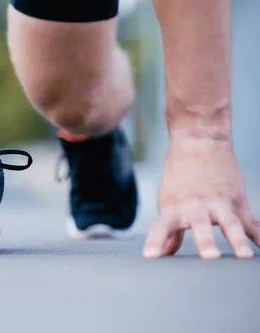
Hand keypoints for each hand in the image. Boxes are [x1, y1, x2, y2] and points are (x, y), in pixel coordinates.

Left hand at [144, 137, 259, 258]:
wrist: (199, 142)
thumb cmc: (180, 176)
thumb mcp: (169, 200)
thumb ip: (170, 230)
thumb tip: (163, 254)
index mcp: (173, 208)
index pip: (161, 227)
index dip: (155, 241)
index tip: (151, 256)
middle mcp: (195, 206)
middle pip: (199, 225)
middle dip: (205, 241)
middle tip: (210, 257)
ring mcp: (219, 203)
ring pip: (230, 223)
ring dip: (237, 240)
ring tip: (245, 256)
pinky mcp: (237, 200)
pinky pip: (251, 221)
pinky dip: (259, 235)